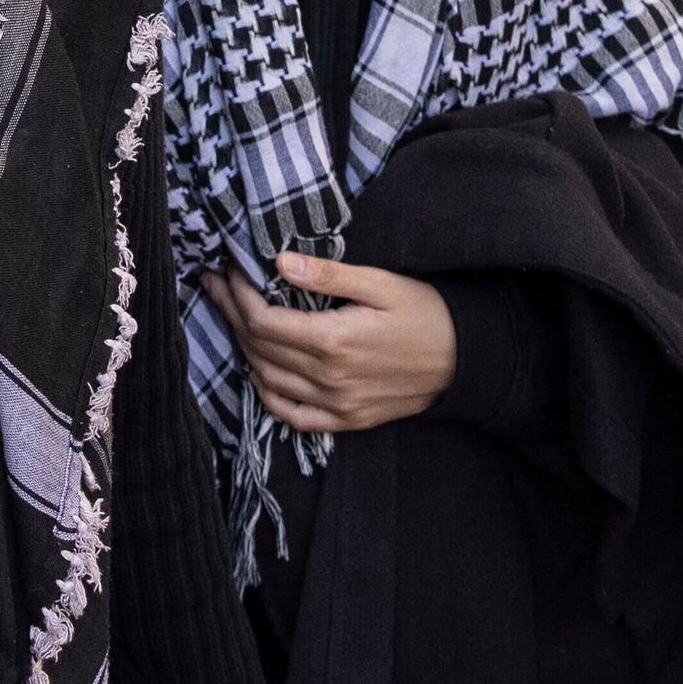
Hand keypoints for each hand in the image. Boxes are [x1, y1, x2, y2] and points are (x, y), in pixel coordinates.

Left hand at [203, 252, 458, 433]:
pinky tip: (259, 370)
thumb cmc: (425, 314)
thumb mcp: (382, 283)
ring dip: (243, 348)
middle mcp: (329, 379)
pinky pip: (292, 416)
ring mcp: (336, 405)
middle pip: (258, 348)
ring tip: (232, 316)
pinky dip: (267, 394)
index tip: (228, 271)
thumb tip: (280, 263)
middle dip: (231, 313)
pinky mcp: (345, 421)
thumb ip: (329, 275)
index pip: (262, 322)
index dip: (238, 296)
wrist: (465, 361)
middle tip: (217, 285)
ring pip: (268, 379)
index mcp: (334, 341)